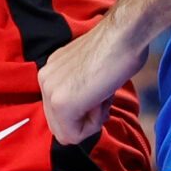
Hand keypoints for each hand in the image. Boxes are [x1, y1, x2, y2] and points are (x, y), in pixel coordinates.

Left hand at [38, 18, 142, 144]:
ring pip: (67, 133)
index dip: (85, 111)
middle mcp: (45, 79)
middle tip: (103, 96)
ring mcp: (50, 91)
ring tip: (103, 94)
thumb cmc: (118, 48)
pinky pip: (73, 135)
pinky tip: (102, 98)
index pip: (60, 112)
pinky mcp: (61, 103)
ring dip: (91, 121)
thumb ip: (80, 88)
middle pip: (60, 126)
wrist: (124, 34)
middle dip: (85, 120)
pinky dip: (93, 124)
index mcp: (51, 71)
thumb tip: (85, 108)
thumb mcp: (89, 70)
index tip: (100, 92)